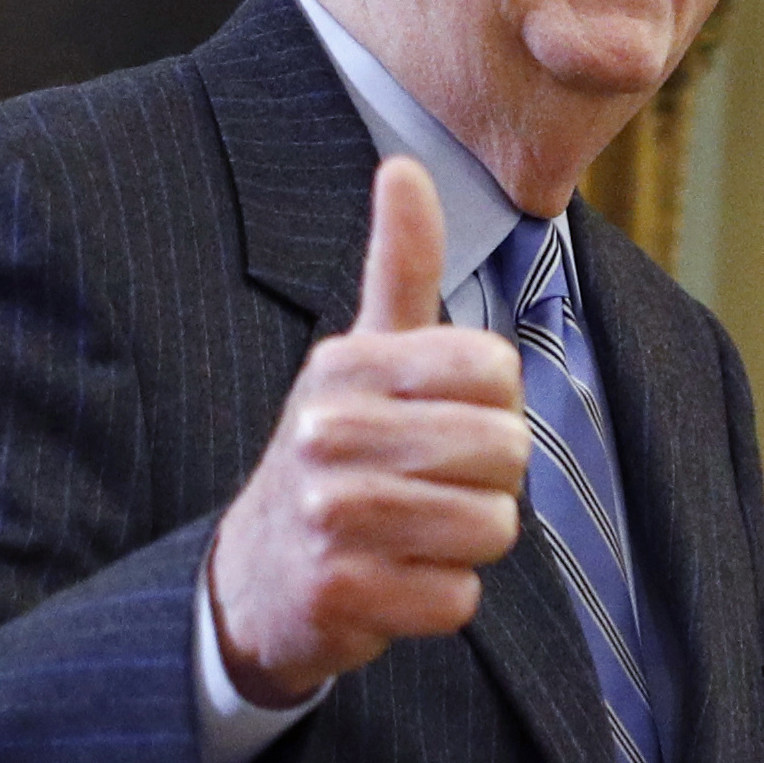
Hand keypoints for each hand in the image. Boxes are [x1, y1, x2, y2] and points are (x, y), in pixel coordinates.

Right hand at [209, 159, 529, 705]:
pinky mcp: (341, 595)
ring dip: (468, 542)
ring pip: (491, 527)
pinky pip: (460, 597)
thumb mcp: (360, 356)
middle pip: (506, 452)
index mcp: (346, 367)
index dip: (493, 405)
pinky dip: (441, 598)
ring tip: (412, 533)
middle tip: (432, 486)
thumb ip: (397, 266)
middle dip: (490, 480)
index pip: (496, 372)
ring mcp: (330, 517)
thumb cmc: (338, 455)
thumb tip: (404, 165)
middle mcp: (329, 433)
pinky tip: (393, 580)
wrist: (257, 577)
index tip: (445, 419)